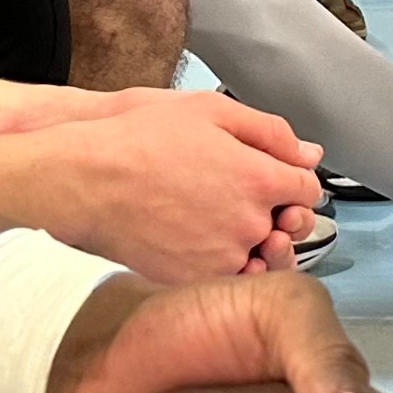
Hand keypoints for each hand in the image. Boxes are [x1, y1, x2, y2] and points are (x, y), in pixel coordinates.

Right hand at [30, 87, 321, 279]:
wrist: (84, 180)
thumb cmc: (139, 138)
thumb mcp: (211, 111)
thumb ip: (270, 132)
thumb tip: (309, 153)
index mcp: (260, 179)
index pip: (307, 190)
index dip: (292, 181)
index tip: (274, 178)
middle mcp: (249, 224)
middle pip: (287, 227)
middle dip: (274, 214)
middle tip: (238, 197)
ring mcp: (222, 258)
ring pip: (259, 259)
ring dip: (249, 244)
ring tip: (213, 220)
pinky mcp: (193, 281)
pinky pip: (226, 281)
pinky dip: (220, 265)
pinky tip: (196, 242)